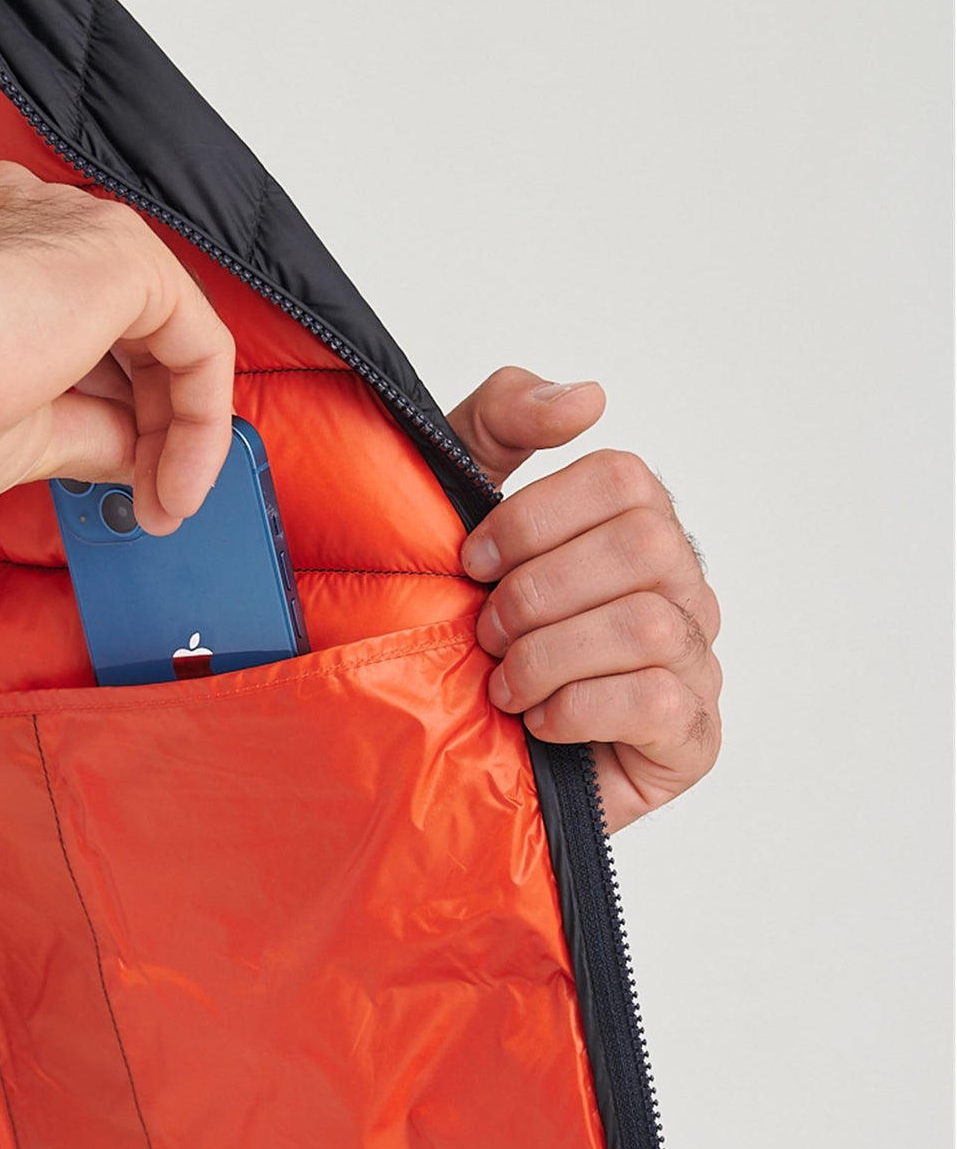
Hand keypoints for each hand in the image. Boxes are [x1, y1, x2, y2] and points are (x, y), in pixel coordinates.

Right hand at [0, 161, 234, 532]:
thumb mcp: (22, 432)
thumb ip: (90, 432)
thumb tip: (135, 456)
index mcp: (3, 256)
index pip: (97, 335)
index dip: (130, 417)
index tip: (135, 483)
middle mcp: (44, 229)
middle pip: (141, 334)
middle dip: (162, 428)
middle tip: (158, 499)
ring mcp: (79, 232)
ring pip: (172, 334)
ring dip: (183, 431)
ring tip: (164, 497)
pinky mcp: (121, 255)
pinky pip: (197, 339)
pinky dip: (201, 417)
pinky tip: (180, 471)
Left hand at [451, 369, 721, 834]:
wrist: (452, 752)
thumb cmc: (465, 624)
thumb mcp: (458, 501)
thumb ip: (504, 419)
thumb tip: (588, 397)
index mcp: (638, 527)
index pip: (625, 479)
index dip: (536, 516)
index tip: (472, 561)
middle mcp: (682, 588)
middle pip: (645, 545)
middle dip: (539, 591)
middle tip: (485, 632)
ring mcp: (697, 664)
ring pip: (650, 625)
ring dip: (550, 656)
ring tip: (503, 686)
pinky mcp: (692, 739)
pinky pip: (660, 702)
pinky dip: (580, 709)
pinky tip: (539, 724)